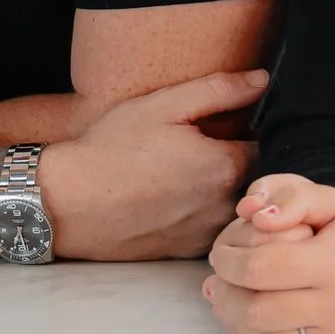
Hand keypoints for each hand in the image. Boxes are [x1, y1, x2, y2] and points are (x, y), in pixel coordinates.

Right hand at [37, 70, 267, 261]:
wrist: (68, 202)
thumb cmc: (111, 149)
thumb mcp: (163, 106)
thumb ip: (219, 91)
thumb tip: (261, 81)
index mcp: (226, 167)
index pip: (266, 146)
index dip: (247, 134)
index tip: (225, 130)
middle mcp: (225, 206)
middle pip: (254, 180)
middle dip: (238, 165)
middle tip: (200, 153)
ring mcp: (206, 234)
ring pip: (235, 208)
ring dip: (222, 194)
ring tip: (184, 178)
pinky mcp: (187, 252)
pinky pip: (212, 230)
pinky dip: (202, 217)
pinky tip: (173, 203)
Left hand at [203, 176, 334, 333]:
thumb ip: (292, 194)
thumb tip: (251, 211)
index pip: (258, 267)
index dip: (227, 259)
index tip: (221, 253)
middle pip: (254, 310)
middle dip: (224, 293)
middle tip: (218, 280)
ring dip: (233, 322)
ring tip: (229, 301)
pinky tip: (249, 326)